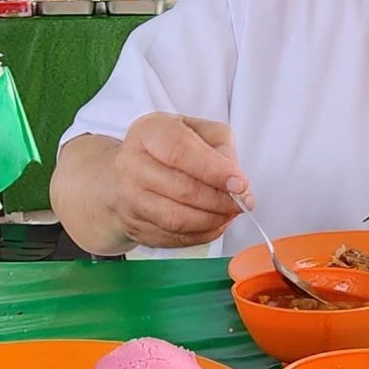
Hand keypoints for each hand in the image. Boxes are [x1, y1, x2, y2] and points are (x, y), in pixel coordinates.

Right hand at [112, 113, 247, 248]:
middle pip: (182, 190)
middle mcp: (131, 165)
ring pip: (177, 219)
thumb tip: (237, 183)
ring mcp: (129, 199)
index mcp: (149, 132)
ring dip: (212, 220)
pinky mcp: (134, 226)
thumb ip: (221, 149)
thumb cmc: (168, 148)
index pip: (181, 152)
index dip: (214, 171)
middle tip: (242, 203)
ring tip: (229, 213)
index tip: (241, 184)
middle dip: (220, 200)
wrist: (127, 172)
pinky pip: (173, 238)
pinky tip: (213, 224)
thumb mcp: (198, 131)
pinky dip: (201, 235)